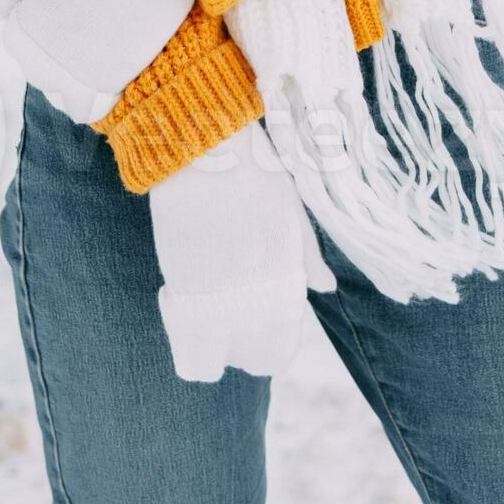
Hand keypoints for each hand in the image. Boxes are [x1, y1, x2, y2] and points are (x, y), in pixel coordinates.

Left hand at [0, 0, 197, 124]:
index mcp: (25, 25)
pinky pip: (92, 108)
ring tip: (96, 46)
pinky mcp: (115, 82)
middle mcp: (46, 58)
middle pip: (39, 71)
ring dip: (72, 79)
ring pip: (63, 96)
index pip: (17, 41)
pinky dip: (94, 98)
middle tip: (87, 14)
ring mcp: (80, 75)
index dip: (40, 18)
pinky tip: (106, 76)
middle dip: (55, 50)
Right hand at [149, 120, 336, 381]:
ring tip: (206, 315)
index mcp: (289, 275)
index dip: (272, 345)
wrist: (207, 142)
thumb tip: (325, 288)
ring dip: (212, 347)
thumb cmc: (254, 168)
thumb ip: (308, 255)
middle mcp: (259, 294)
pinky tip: (178, 301)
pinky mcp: (181, 283)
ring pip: (215, 360)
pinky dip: (183, 334)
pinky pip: (185, 339)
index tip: (260, 324)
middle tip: (232, 320)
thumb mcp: (292, 208)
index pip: (283, 347)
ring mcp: (219, 293)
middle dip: (245, 350)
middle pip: (255, 361)